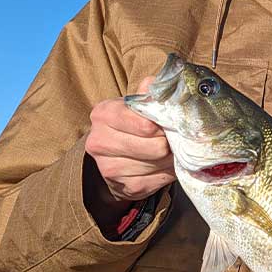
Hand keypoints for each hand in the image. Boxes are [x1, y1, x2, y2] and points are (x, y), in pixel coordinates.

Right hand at [84, 77, 175, 220]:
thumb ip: (148, 94)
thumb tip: (155, 84)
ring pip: (159, 164)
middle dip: (169, 143)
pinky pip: (159, 181)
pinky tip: (163, 165)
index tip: (167, 124)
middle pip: (155, 147)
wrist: (115, 157)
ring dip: (170, 158)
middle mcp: (100, 142)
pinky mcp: (124, 187)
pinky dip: (167, 173)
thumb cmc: (131, 124)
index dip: (163, 125)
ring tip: (168, 151)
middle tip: (172, 139)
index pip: (145, 124)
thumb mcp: (135, 105)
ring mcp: (109, 168)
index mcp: (103, 114)